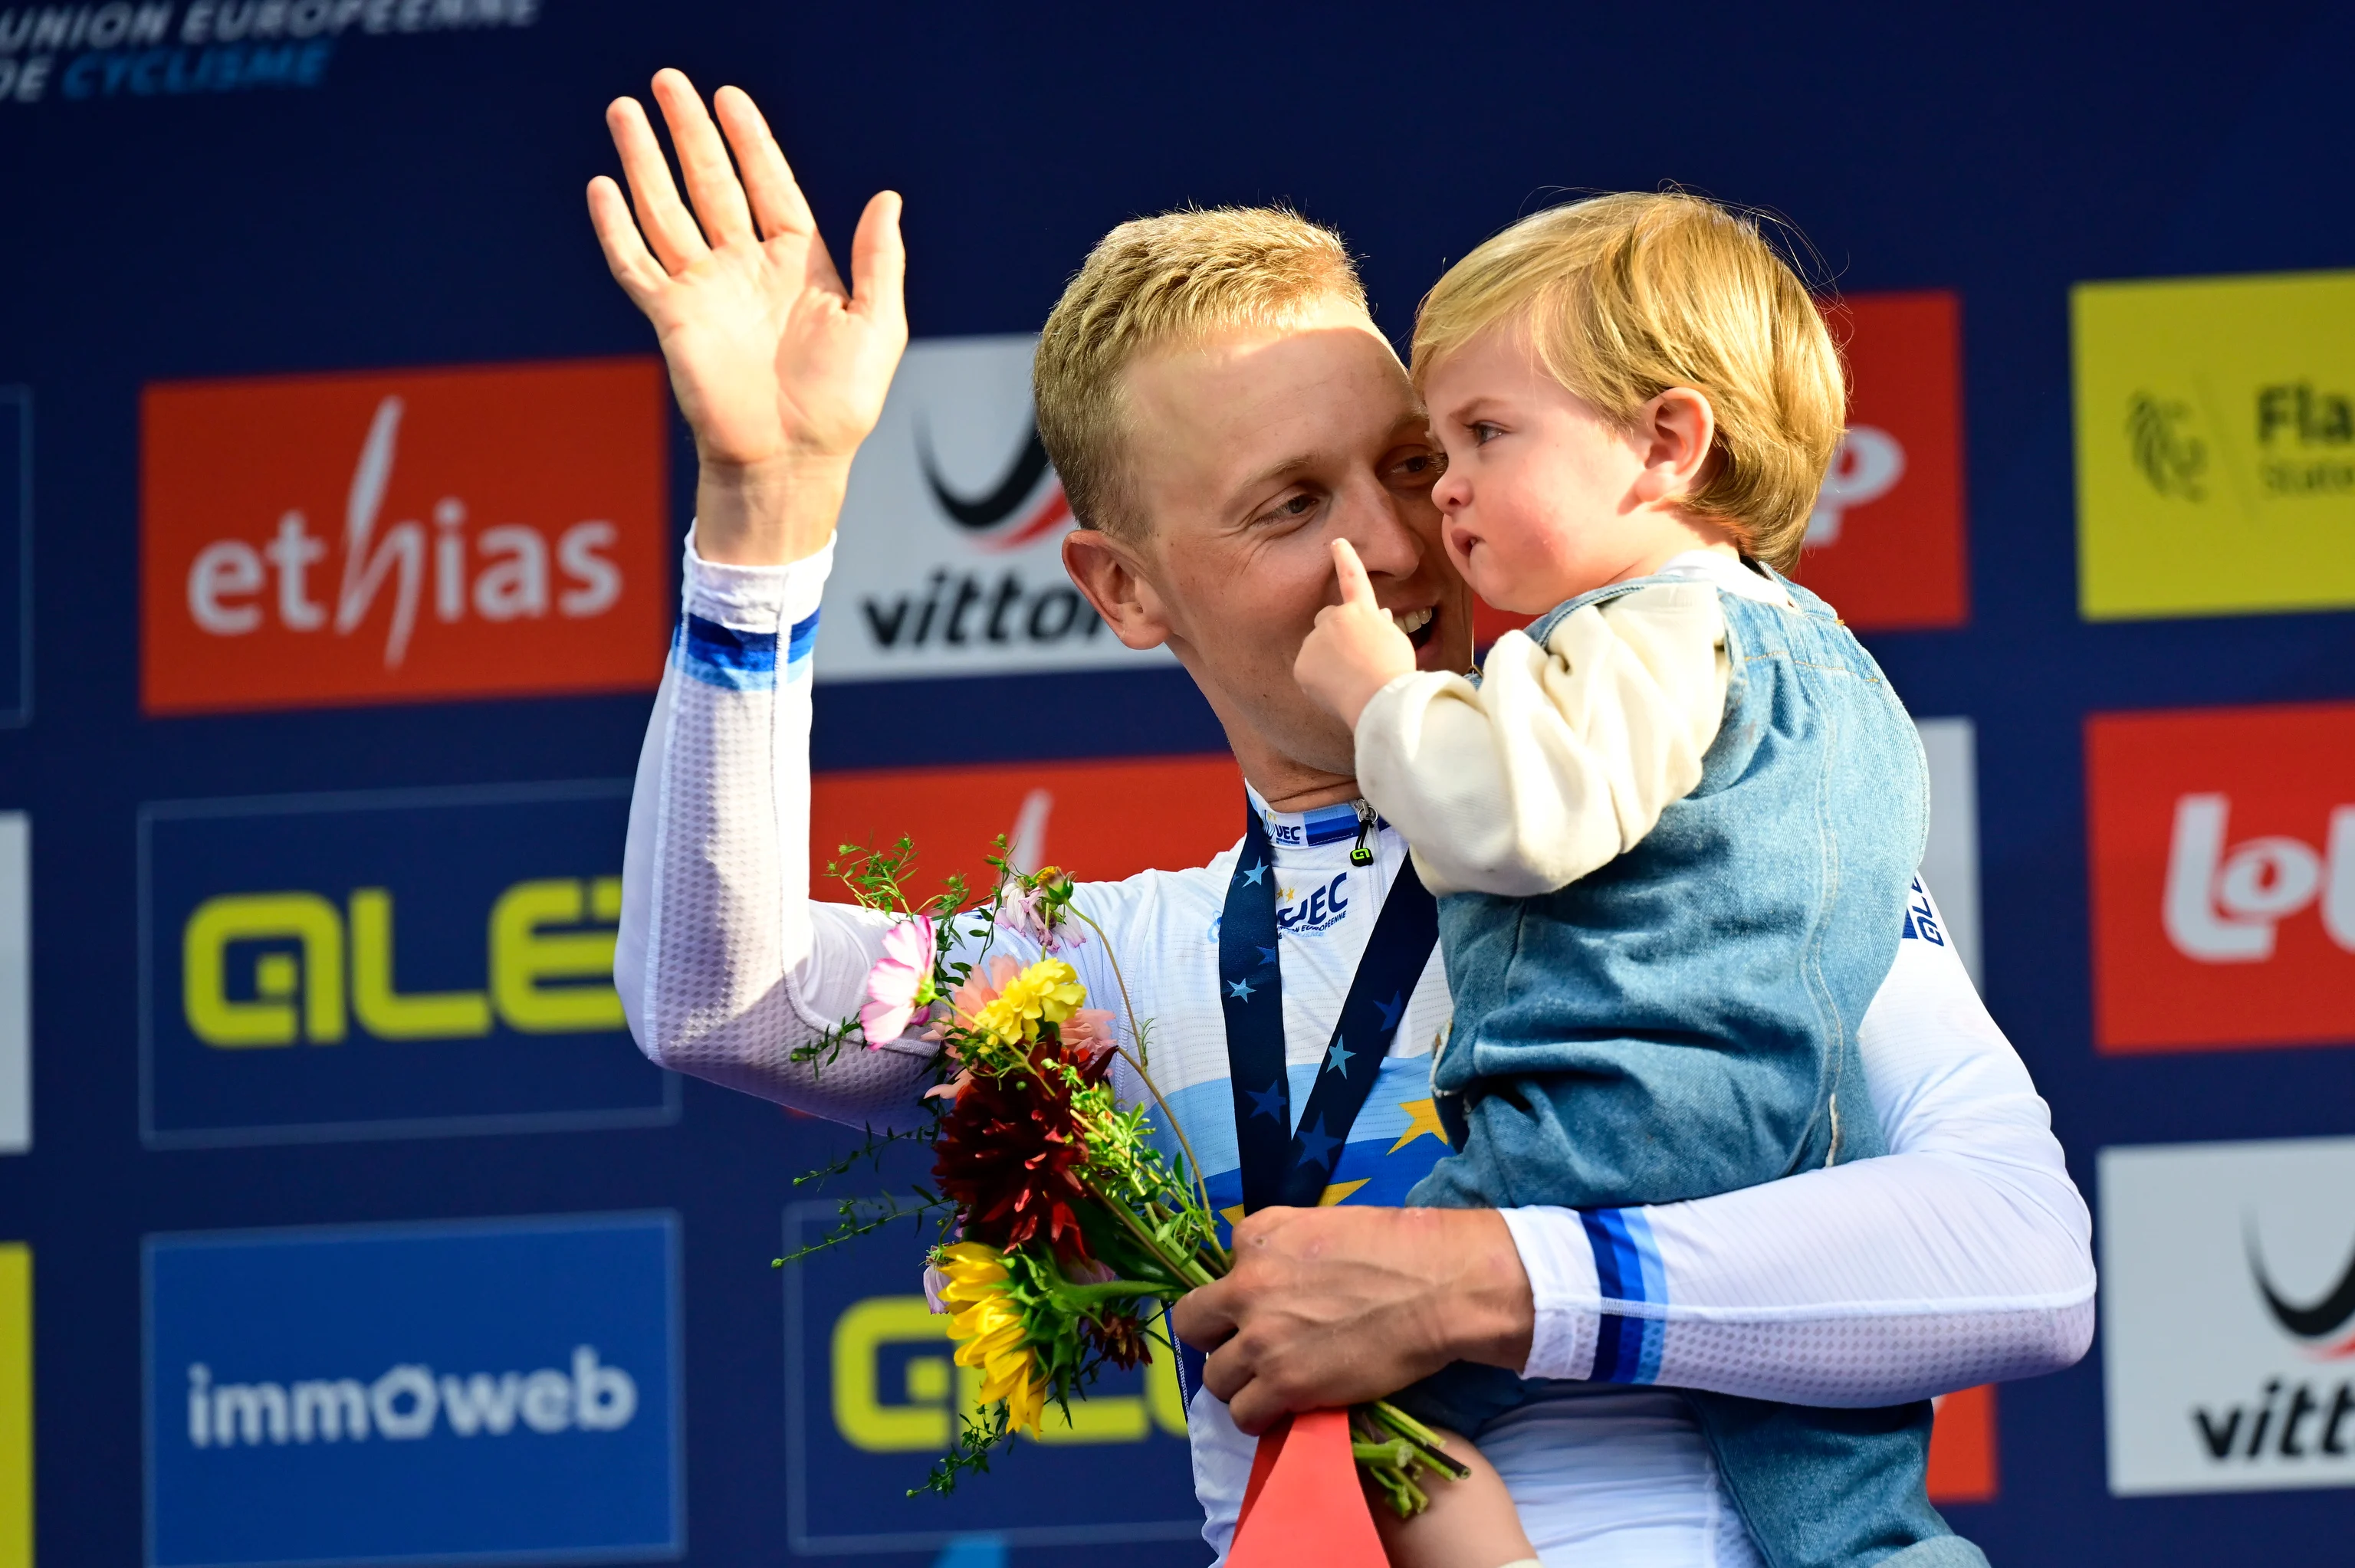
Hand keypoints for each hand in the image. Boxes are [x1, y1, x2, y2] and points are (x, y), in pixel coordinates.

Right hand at [587, 70, 906, 563]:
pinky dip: (617, 228)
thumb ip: (881, 260)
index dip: (749, 140)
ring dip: (645, 162)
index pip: (768, 184)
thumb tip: (889, 198)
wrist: (791, 460)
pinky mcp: (672, 319)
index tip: (729, 96)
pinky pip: (637, 264)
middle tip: (666, 80)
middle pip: (710, 183)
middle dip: (688, 132)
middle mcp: (745, 269)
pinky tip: (603, 187)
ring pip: (666, 210)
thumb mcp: (878, 325)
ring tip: (625, 111)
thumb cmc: (841, 404)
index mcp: (796, 265)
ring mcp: (705, 291)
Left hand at [1170, 1206, 1533, 1432]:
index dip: (1240, 1297)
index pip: (1219, 1272)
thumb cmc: (1398, 1248)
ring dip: (1239, 1382)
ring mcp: (1261, 1337)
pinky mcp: (1284, 1384)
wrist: (1439, 1286)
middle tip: (1248, 1349)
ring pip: (1215, 1376)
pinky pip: (1243, 1414)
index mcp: (1257, 1236)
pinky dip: (1259, 1417)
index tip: (1265, 1310)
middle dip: (1214, 1338)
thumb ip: (1284, 1245)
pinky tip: (1283, 1410)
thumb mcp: (1324, 1223)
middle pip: (1193, 1323)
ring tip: (1271, 1385)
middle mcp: (1245, 1284)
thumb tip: (1275, 1275)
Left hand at [1294, 539, 1418, 727]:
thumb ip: (1383, 625)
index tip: (1337, 542)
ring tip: (1349, 679)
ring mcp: (1316, 640)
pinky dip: (1318, 679)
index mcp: (1363, 610)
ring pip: (1317, 647)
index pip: (1353, 578)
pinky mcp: (1302, 664)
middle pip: (1326, 619)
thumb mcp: (1396, 641)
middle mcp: (1335, 618)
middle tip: (1353, 657)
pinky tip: (1336, 691)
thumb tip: (1382, 615)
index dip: (1346, 558)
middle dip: (1334, 631)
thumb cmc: (1395, 672)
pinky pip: (1308, 671)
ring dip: (1327, 657)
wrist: (1378, 698)